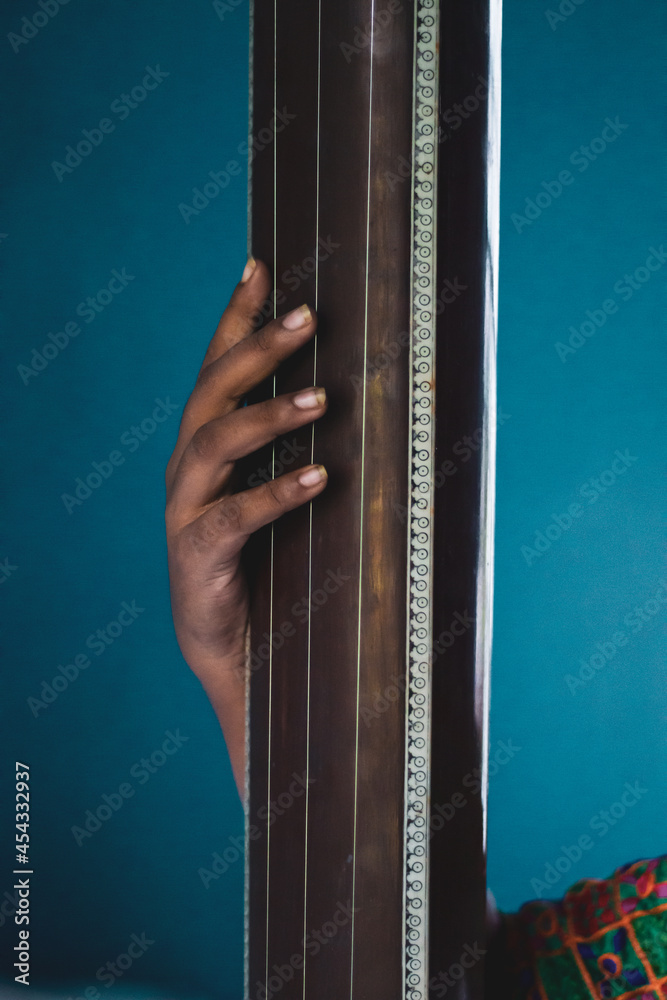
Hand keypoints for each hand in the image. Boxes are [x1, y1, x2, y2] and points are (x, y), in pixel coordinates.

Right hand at [165, 258, 327, 793]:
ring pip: (213, 442)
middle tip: (306, 318)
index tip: (260, 266)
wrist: (238, 649)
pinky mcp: (197, 555)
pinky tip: (319, 477)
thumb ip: (302, 449)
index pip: (215, 367)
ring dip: (267, 415)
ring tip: (320, 397)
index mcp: (206, 445)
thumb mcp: (281, 493)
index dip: (234, 317)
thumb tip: (368, 397)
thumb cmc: (269, 562)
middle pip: (210, 391)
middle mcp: (187, 467)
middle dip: (256, 349)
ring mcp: (185, 509)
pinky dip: (275, 494)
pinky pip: (233, 516)